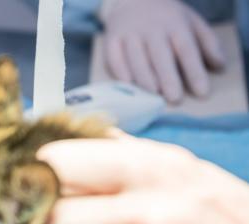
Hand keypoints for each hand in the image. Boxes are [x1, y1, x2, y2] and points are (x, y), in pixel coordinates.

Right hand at [100, 0, 224, 103]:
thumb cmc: (167, 17)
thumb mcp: (193, 23)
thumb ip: (208, 44)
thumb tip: (220, 66)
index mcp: (175, 25)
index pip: (187, 50)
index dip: (194, 72)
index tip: (202, 92)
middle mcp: (151, 29)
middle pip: (160, 56)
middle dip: (168, 78)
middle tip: (175, 99)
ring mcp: (130, 34)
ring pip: (136, 59)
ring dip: (145, 79)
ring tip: (154, 95)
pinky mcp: (111, 40)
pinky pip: (114, 58)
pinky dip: (120, 72)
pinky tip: (129, 84)